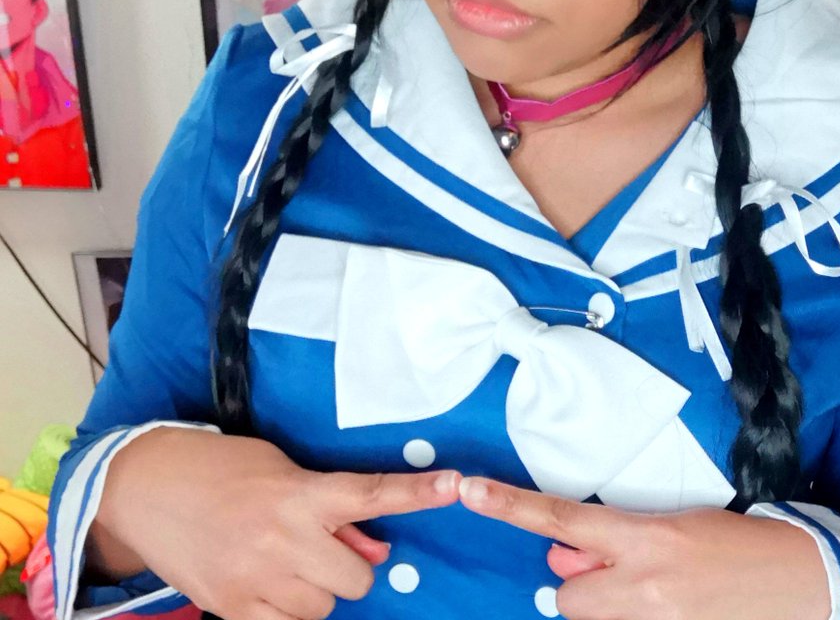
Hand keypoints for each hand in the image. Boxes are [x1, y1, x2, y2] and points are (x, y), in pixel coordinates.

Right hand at [93, 427, 461, 619]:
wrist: (147, 488)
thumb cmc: (224, 468)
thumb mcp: (283, 470)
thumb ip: (332, 509)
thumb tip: (374, 548)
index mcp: (301, 494)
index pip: (374, 494)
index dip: (418, 493)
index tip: (456, 485)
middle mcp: (283, 541)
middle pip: (356, 580)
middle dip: (348, 566)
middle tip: (322, 545)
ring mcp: (255, 582)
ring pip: (322, 610)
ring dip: (317, 592)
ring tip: (287, 561)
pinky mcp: (229, 611)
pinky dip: (284, 610)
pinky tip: (264, 581)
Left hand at [457, 477, 831, 619]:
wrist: (799, 582)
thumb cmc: (737, 544)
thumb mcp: (675, 523)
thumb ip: (616, 537)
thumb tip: (566, 550)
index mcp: (645, 538)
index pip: (563, 519)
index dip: (512, 506)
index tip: (470, 490)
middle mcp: (644, 585)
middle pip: (568, 594)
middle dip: (582, 584)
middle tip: (623, 571)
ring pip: (590, 618)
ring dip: (607, 605)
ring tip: (656, 592)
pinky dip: (629, 619)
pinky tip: (668, 605)